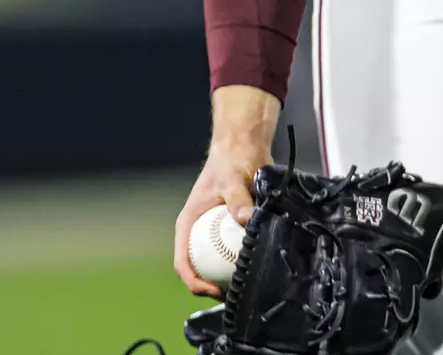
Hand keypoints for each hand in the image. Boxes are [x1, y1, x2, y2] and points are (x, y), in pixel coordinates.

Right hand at [173, 142, 267, 296]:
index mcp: (188, 224)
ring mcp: (213, 234)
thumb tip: (244, 219)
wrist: (244, 148)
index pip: (182, 262)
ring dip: (228, 278)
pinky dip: (242, 264)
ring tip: (249, 287)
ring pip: (216, 266)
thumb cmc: (232, 160)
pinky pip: (233, 255)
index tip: (213, 289)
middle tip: (236, 294)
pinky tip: (260, 267)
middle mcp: (198, 233)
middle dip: (213, 287)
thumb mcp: (232, 178)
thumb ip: (239, 199)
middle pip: (199, 270)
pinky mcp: (229, 232)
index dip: (194, 282)